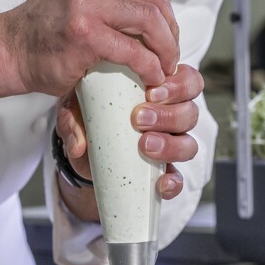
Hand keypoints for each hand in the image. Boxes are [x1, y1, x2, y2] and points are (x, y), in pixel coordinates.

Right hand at [7, 0, 187, 98]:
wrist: (12, 50)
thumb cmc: (51, 24)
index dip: (166, 7)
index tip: (168, 28)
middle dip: (170, 28)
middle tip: (170, 50)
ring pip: (150, 19)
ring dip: (166, 47)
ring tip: (165, 64)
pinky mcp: (85, 31)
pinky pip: (134, 49)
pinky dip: (150, 66)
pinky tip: (151, 75)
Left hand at [56, 64, 202, 214]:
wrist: (87, 156)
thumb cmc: (92, 119)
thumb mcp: (78, 109)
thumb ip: (73, 117)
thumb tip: (79, 144)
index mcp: (162, 93)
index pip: (188, 80)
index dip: (178, 85)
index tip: (151, 91)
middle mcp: (174, 118)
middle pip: (191, 112)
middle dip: (168, 115)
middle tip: (139, 118)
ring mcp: (172, 146)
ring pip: (189, 144)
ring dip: (170, 144)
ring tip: (144, 145)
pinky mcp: (165, 172)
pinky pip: (179, 178)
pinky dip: (173, 182)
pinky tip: (161, 183)